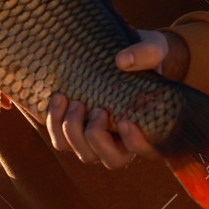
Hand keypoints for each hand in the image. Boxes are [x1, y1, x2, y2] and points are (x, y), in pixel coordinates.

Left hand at [45, 30, 174, 167]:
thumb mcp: (153, 49)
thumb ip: (145, 54)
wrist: (122, 55)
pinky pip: (61, 142)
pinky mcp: (76, 132)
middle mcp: (123, 141)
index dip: (136, 144)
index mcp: (148, 127)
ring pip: (83, 154)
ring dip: (73, 131)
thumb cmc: (145, 56)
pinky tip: (58, 98)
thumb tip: (122, 61)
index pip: (146, 150)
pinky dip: (55, 124)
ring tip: (73, 101)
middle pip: (111, 160)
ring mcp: (98, 140)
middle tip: (97, 109)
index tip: (125, 121)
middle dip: (97, 138)